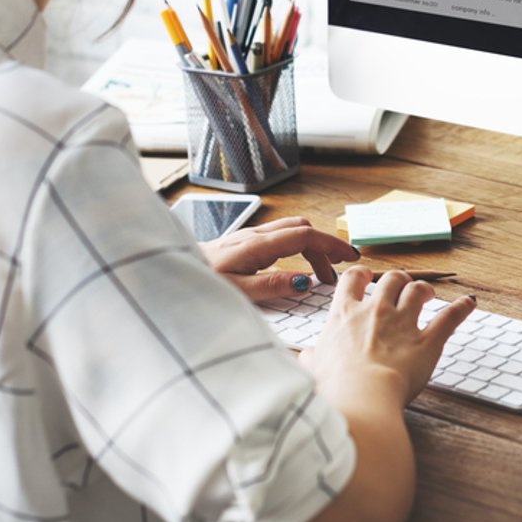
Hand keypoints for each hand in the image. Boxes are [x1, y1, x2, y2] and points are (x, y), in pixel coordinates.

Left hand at [198, 216, 358, 301]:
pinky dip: (297, 248)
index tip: (350, 258)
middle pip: (302, 229)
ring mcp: (249, 237)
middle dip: (325, 246)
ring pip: (291, 230)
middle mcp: (255, 236)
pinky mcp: (243, 242)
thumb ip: (271, 286)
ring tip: (320, 274)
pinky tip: (295, 268)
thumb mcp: (237, 292)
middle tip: (336, 272)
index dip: (331, 244)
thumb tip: (304, 281)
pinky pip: (279, 237)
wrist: (171, 273)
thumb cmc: (200, 283)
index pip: (305, 235)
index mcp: (257, 245)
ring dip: (312, 246)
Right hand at [301, 266, 475, 406]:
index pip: (353, 279)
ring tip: (428, 293)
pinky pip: (448, 318)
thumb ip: (311, 359)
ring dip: (424, 289)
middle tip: (401, 287)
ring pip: (418, 290)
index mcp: (345, 314)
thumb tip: (305, 358)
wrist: (360, 397)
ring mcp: (403, 323)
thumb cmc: (334, 386)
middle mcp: (375, 311)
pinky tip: (469, 303)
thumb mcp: (313, 369)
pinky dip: (461, 309)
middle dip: (398, 280)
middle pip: (391, 279)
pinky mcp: (427, 341)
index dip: (362, 275)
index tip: (366, 277)